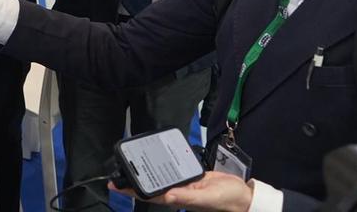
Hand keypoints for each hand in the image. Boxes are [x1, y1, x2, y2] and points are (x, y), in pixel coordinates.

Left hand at [110, 171, 253, 210]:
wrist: (242, 196)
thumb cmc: (225, 201)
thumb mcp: (206, 198)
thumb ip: (186, 197)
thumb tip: (167, 196)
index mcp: (177, 199)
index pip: (149, 194)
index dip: (131, 190)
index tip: (115, 183)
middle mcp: (177, 192)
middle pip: (151, 184)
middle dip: (135, 177)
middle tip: (119, 165)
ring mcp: (184, 184)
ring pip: (161, 176)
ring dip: (148, 170)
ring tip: (134, 159)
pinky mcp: (192, 177)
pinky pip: (174, 169)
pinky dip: (165, 163)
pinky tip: (158, 155)